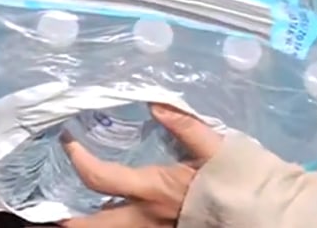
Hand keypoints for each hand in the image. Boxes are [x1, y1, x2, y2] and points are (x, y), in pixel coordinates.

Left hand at [60, 104, 223, 227]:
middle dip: (70, 221)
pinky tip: (115, 211)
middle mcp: (145, 217)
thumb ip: (185, 125)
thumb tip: (155, 102)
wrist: (262, 217)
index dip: (77, 159)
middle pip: (95, 225)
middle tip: (54, 212)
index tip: (67, 142)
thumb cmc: (237, 183)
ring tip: (76, 213)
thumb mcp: (215, 149)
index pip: (99, 177)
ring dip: (93, 223)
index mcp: (153, 189)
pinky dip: (116, 222)